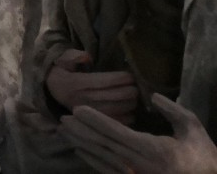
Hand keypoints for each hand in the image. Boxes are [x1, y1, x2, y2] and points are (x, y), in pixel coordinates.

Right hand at [46, 49, 137, 123]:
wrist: (52, 92)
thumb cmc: (61, 74)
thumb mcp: (62, 61)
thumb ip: (72, 56)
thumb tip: (87, 57)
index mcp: (76, 83)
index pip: (104, 81)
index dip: (120, 79)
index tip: (130, 75)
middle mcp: (83, 99)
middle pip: (115, 96)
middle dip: (130, 91)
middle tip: (136, 86)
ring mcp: (89, 112)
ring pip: (117, 109)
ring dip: (130, 103)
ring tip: (134, 96)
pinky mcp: (93, 121)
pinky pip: (114, 121)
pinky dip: (126, 117)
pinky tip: (129, 110)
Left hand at [60, 94, 216, 173]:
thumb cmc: (201, 155)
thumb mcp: (192, 129)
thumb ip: (173, 111)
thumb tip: (153, 97)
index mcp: (151, 149)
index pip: (115, 131)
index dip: (94, 120)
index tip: (77, 109)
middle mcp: (138, 164)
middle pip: (102, 144)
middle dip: (81, 130)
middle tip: (63, 118)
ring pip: (101, 158)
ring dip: (81, 143)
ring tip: (65, 131)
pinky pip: (107, 171)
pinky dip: (91, 160)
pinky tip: (80, 150)